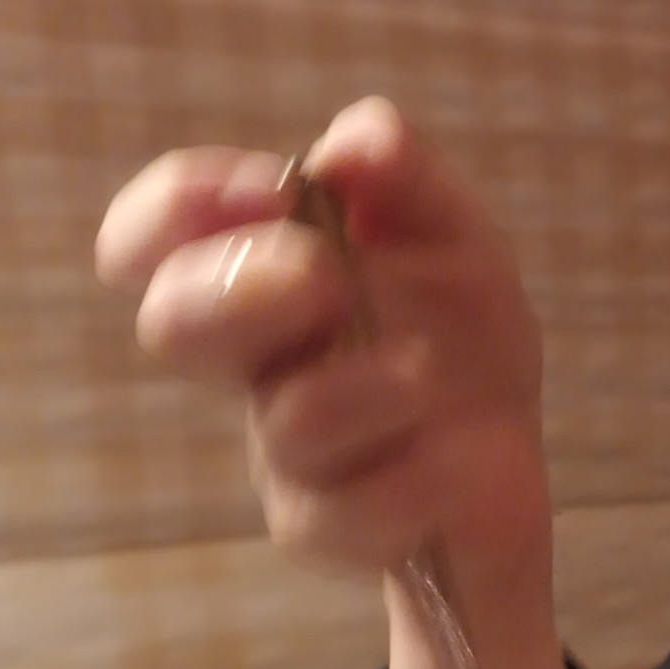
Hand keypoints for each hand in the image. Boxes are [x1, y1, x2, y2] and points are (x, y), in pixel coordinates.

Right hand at [95, 97, 575, 668]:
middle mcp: (258, 364)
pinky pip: (350, 511)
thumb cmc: (461, 345)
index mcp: (264, 278)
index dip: (178, 206)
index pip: (160, 237)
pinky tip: (456, 464)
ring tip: (427, 378)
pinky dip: (417, 478)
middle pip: (176, 324)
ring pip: (288, 423)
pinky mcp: (327, 529)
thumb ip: (407, 181)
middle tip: (323, 277)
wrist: (509, 472)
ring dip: (365, 388)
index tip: (265, 188)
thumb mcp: (456, 240)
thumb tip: (355, 139)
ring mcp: (284, 454)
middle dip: (241, 288)